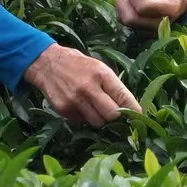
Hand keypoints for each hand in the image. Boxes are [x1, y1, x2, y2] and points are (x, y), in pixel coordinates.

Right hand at [22, 44, 140, 127]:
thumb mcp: (98, 67)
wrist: (46, 63)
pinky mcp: (64, 110)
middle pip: (112, 115)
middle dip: (117, 118)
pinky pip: (83, 122)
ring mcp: (75, 100)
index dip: (134, 110)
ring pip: (98, 123)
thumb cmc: (77, 64)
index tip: (139, 117)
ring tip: (97, 109)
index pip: (124, 97)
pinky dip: (86, 118)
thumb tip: (129, 106)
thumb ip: (112, 86)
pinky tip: (82, 107)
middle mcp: (88, 88)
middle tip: (116, 114)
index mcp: (101, 74)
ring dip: (101, 120)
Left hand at [115, 0, 186, 30]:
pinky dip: (123, 11)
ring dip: (122, 5)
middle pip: (131, 18)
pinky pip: (124, 23)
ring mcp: (152, 31)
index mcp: (170, 8)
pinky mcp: (144, 33)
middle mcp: (161, 25)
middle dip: (124, 0)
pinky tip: (129, 2)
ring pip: (125, 21)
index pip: (143, 7)